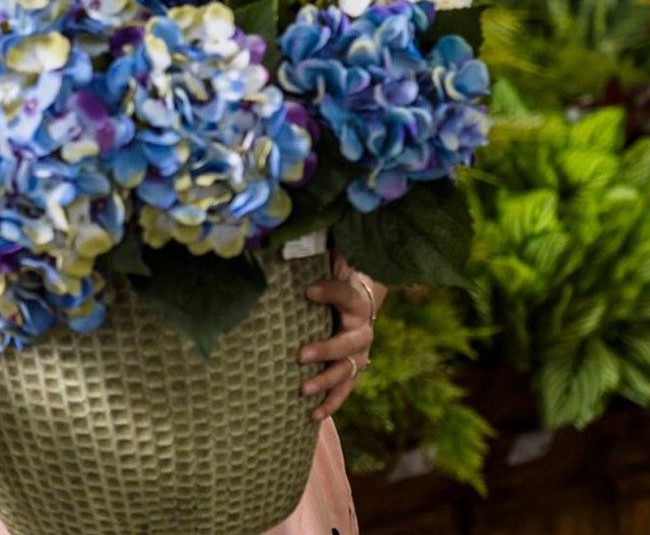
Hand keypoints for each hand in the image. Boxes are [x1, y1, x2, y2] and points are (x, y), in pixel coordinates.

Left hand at [298, 252, 383, 421]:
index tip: (307, 290)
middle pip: (348, 341)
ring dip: (325, 382)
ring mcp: (359, 354)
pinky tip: (312, 415)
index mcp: (357, 300)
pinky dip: (330, 403)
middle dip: (325, 349)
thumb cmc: (335, 280)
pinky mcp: (352, 371)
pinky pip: (344, 391)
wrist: (359, 303)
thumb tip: (287, 234)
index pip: (346, 294)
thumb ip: (316, 253)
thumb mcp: (330, 265)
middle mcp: (362, 329)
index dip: (329, 291)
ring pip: (347, 371)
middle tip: (300, 354)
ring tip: (301, 390)